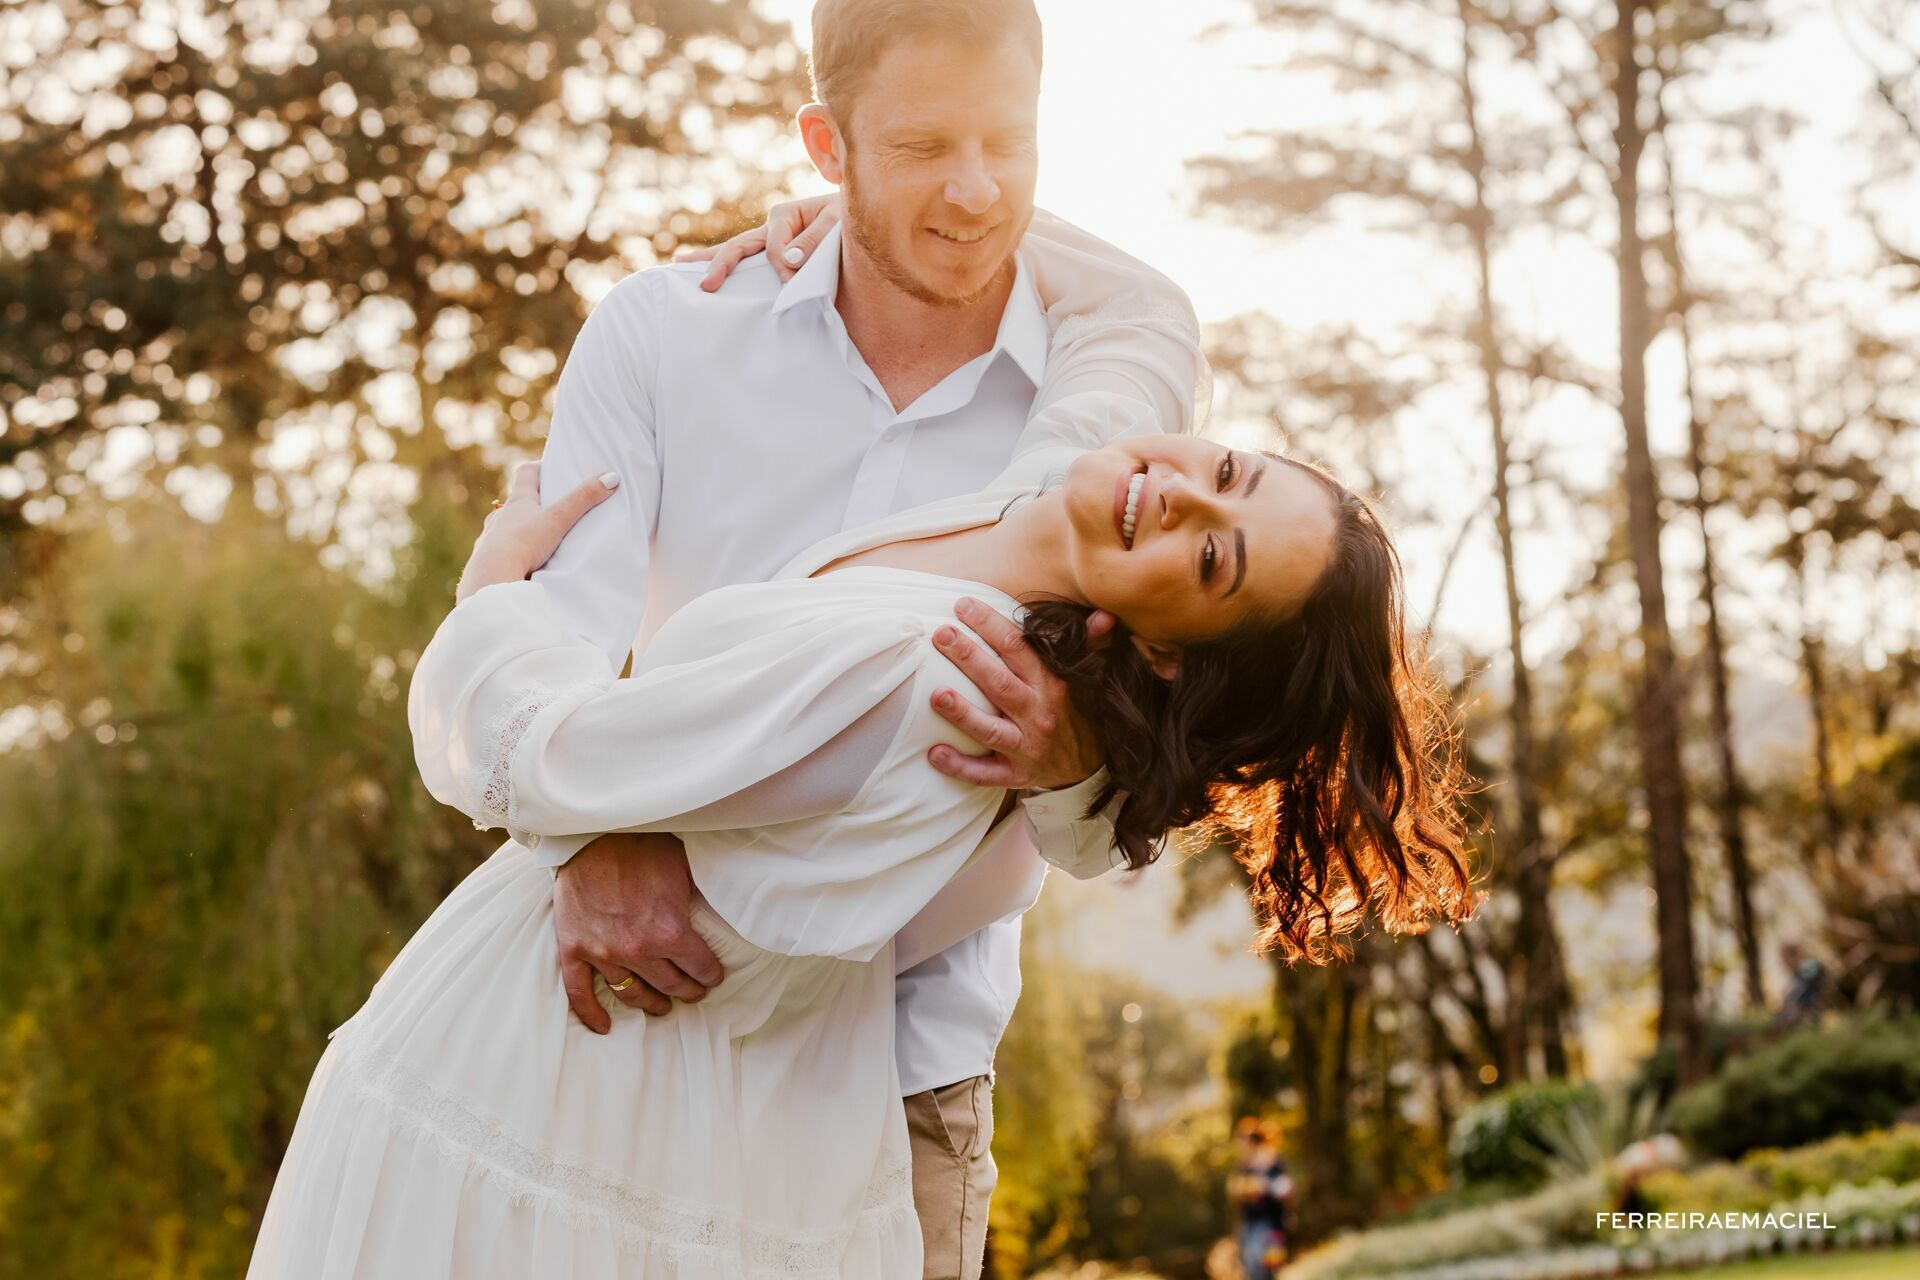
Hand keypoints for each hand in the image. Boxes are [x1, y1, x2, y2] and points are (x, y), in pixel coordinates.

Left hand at [456, 461, 618, 602]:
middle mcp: (501, 516)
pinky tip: (519, 562)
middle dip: (533, 502)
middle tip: (551, 506)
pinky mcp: (486, 559)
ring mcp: (491, 537)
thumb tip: (612, 477)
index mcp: (518, 502)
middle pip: (516, 501)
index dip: (538, 468)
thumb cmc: (524, 543)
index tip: (551, 467)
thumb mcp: (558, 519)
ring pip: (505, 526)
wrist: (491, 576)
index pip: (526, 474)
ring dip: (519, 529)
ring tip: (536, 538)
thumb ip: (583, 499)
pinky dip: (509, 553)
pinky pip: (498, 551)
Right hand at [551, 832, 724, 1032]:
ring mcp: (603, 952)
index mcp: (671, 932)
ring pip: (633, 993)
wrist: (592, 833)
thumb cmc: (642, 845)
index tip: (714, 976)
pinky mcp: (574, 949)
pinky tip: (604, 1026)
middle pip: (671, 985)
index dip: (712, 974)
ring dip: (651, 1002)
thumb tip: (725, 908)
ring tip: (662, 1006)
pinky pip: (579, 992)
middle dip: (688, 991)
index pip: (702, 969)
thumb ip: (700, 898)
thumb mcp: (685, 868)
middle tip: (694, 992)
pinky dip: (591, 1013)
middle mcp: (638, 950)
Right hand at [674, 193, 841, 291]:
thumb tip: (787, 262)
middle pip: (739, 246)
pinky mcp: (777, 253)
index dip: (782, 267)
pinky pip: (749, 261)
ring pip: (736, 252)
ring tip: (681, 266)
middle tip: (705, 286)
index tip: (795, 281)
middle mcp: (773, 227)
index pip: (773, 248)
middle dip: (721, 265)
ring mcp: (771, 240)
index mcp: (785, 215)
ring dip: (710, 261)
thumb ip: (814, 239)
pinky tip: (706, 272)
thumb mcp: (837, 222)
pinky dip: (728, 266)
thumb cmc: (850, 218)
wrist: (860, 217)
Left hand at [928, 598, 1112, 791]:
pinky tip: (935, 754)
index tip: (963, 605)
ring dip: (963, 713)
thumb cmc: (1074, 713)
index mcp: (1052, 684)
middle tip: (941, 635)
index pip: (1018, 647)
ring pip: (991, 730)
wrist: (1086, 768)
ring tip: (937, 696)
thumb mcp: (1087, 677)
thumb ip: (1090, 644)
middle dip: (969, 657)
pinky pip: (985, 774)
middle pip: (999, 683)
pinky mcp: (1016, 775)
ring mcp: (1027, 747)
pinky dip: (961, 766)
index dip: (990, 624)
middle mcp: (1038, 714)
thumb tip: (1104, 616)